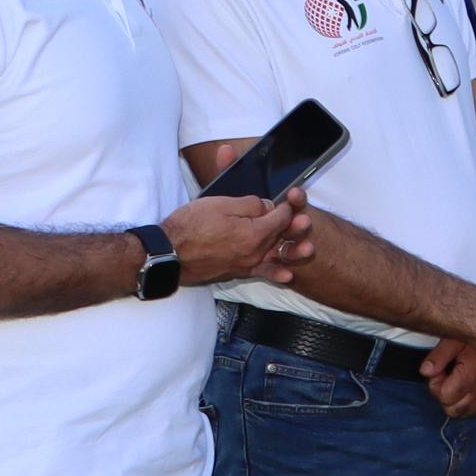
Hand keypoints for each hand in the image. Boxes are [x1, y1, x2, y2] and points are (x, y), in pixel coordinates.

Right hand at [168, 188, 311, 288]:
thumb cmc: (189, 227)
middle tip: (305, 220)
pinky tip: (286, 276)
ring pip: (276, 257)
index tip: (287, 198)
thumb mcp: (219, 204)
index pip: (280, 217)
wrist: (167, 254)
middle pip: (281, 237)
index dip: (285, 205)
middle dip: (294, 226)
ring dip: (293, 252)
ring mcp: (246, 265)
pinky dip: (274, 273)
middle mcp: (254, 252)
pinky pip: (260, 273)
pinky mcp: (236, 272)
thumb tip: (267, 205)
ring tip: (308, 249)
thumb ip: (249, 204)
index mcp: (253, 233)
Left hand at [421, 342, 475, 418]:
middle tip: (446, 377)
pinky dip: (473, 405)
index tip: (439, 371)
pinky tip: (471, 390)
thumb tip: (426, 371)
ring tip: (458, 383)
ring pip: (468, 413)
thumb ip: (440, 355)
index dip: (436, 384)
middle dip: (445, 396)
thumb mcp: (457, 338)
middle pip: (454, 410)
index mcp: (471, 376)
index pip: (444, 397)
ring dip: (458, 403)